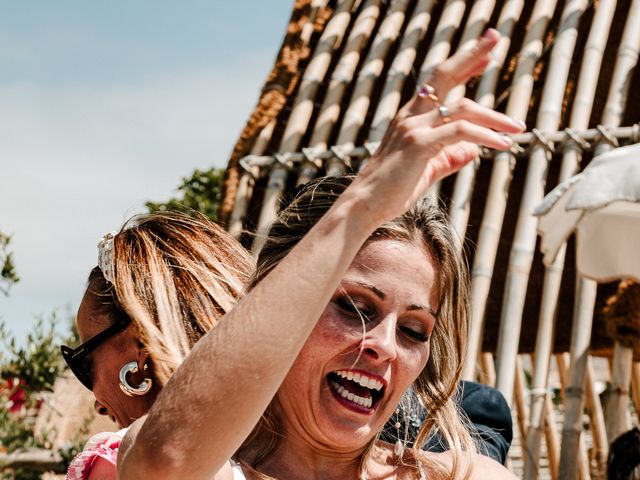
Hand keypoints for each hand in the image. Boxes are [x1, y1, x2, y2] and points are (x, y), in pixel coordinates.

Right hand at [353, 29, 524, 224]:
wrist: (364, 205)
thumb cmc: (391, 191)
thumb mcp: (426, 171)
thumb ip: (449, 158)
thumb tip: (473, 151)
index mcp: (410, 118)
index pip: (439, 83)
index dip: (463, 65)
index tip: (486, 55)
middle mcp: (411, 116)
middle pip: (444, 74)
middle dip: (471, 54)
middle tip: (496, 37)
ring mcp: (413, 128)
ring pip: (461, 106)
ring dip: (494, 116)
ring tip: (517, 127)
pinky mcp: (419, 145)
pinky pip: (459, 132)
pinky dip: (485, 135)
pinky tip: (503, 144)